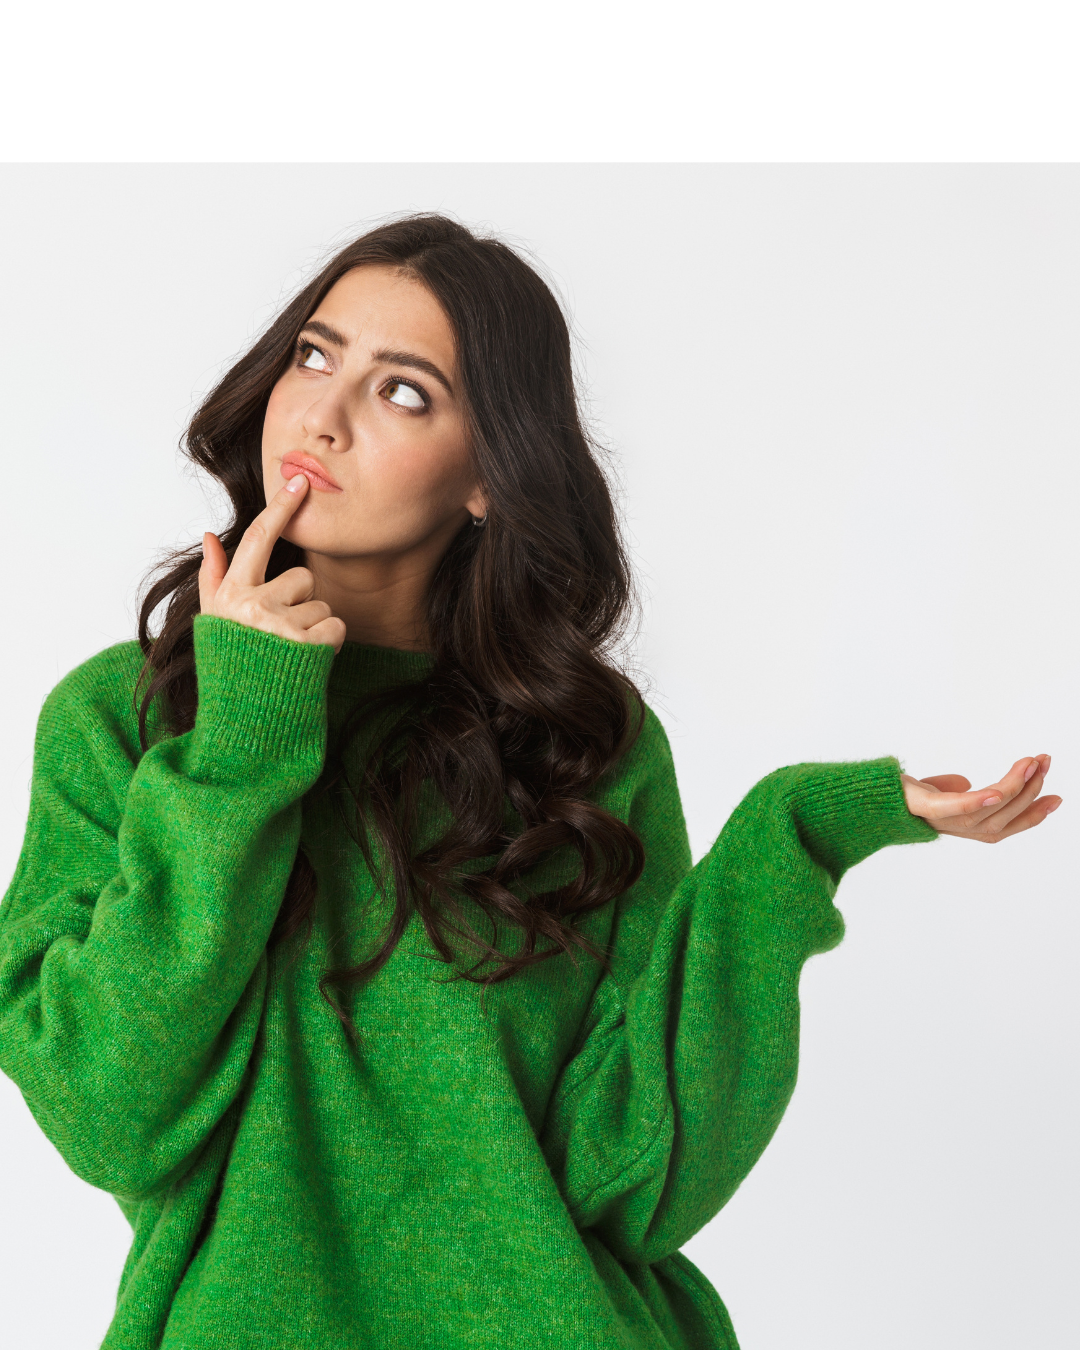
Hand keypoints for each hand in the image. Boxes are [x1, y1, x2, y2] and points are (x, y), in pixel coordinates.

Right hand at [198, 473, 346, 652]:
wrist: (246, 719)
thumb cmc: (232, 664)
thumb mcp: (214, 620)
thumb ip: (214, 577)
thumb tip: (210, 536)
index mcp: (232, 593)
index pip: (260, 538)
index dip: (281, 508)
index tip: (301, 482)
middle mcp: (254, 605)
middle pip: (303, 578)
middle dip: (301, 603)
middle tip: (282, 634)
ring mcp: (281, 625)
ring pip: (321, 604)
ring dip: (314, 627)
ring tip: (291, 651)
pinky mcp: (307, 646)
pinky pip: (335, 626)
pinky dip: (329, 644)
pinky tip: (307, 660)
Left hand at [901, 755, 1060, 841]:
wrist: (864, 797)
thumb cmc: (897, 798)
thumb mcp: (932, 791)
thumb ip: (951, 790)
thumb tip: (966, 783)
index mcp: (963, 826)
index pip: (1007, 825)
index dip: (1033, 815)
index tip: (1056, 797)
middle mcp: (956, 829)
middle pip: (1004, 816)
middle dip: (1030, 791)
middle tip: (1044, 763)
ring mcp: (941, 821)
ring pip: (988, 809)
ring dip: (1013, 786)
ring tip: (1030, 763)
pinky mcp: (924, 808)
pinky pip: (955, 808)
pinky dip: (977, 800)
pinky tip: (995, 791)